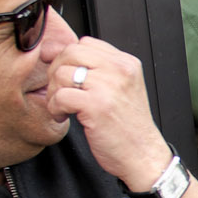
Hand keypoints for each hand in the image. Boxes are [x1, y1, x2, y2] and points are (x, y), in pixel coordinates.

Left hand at [43, 36, 170, 191]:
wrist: (143, 155)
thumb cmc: (129, 127)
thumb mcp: (122, 89)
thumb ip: (100, 70)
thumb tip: (60, 54)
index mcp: (127, 63)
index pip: (86, 42)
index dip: (69, 58)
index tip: (67, 77)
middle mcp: (119, 70)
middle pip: (70, 53)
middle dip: (57, 72)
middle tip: (62, 92)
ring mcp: (109, 86)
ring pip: (62, 73)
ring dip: (55, 92)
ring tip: (64, 107)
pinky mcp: (96, 105)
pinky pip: (60, 95)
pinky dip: (55, 108)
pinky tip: (65, 117)